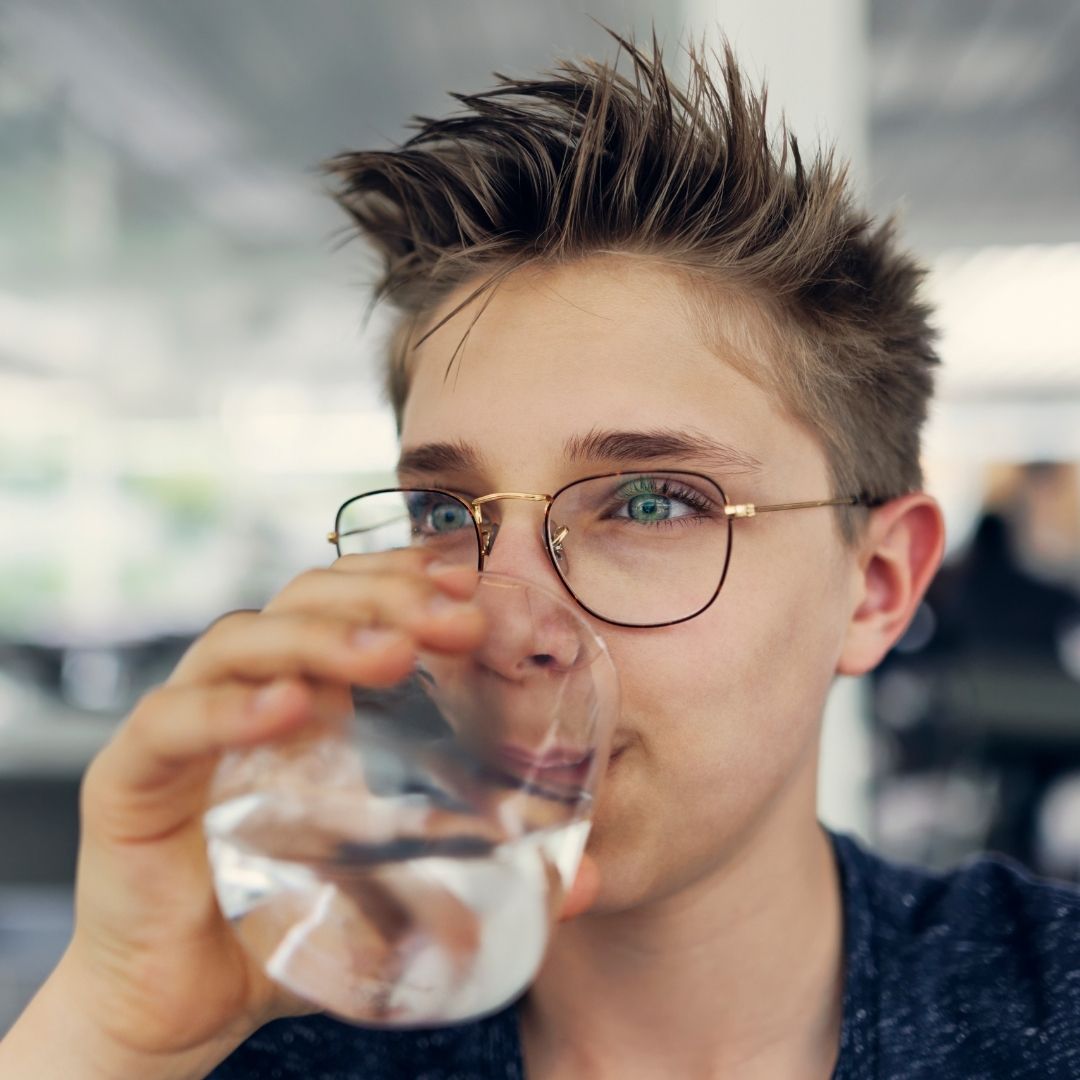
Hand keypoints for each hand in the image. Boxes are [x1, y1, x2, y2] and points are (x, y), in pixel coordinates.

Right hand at [41, 551, 487, 1066]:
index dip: (403, 575)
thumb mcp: (397, 887)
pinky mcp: (129, 779)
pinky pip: (170, 721)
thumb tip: (592, 886)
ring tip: (392, 655)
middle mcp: (245, 692)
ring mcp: (185, 727)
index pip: (348, 600)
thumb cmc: (286, 927)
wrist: (183, 1008)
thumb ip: (482, 877)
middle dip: (383, 596)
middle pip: (304, 600)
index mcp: (306, 698)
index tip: (468, 584)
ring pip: (241, 640)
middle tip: (455, 622)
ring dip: (320, 638)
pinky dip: (227, 707)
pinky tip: (288, 708)